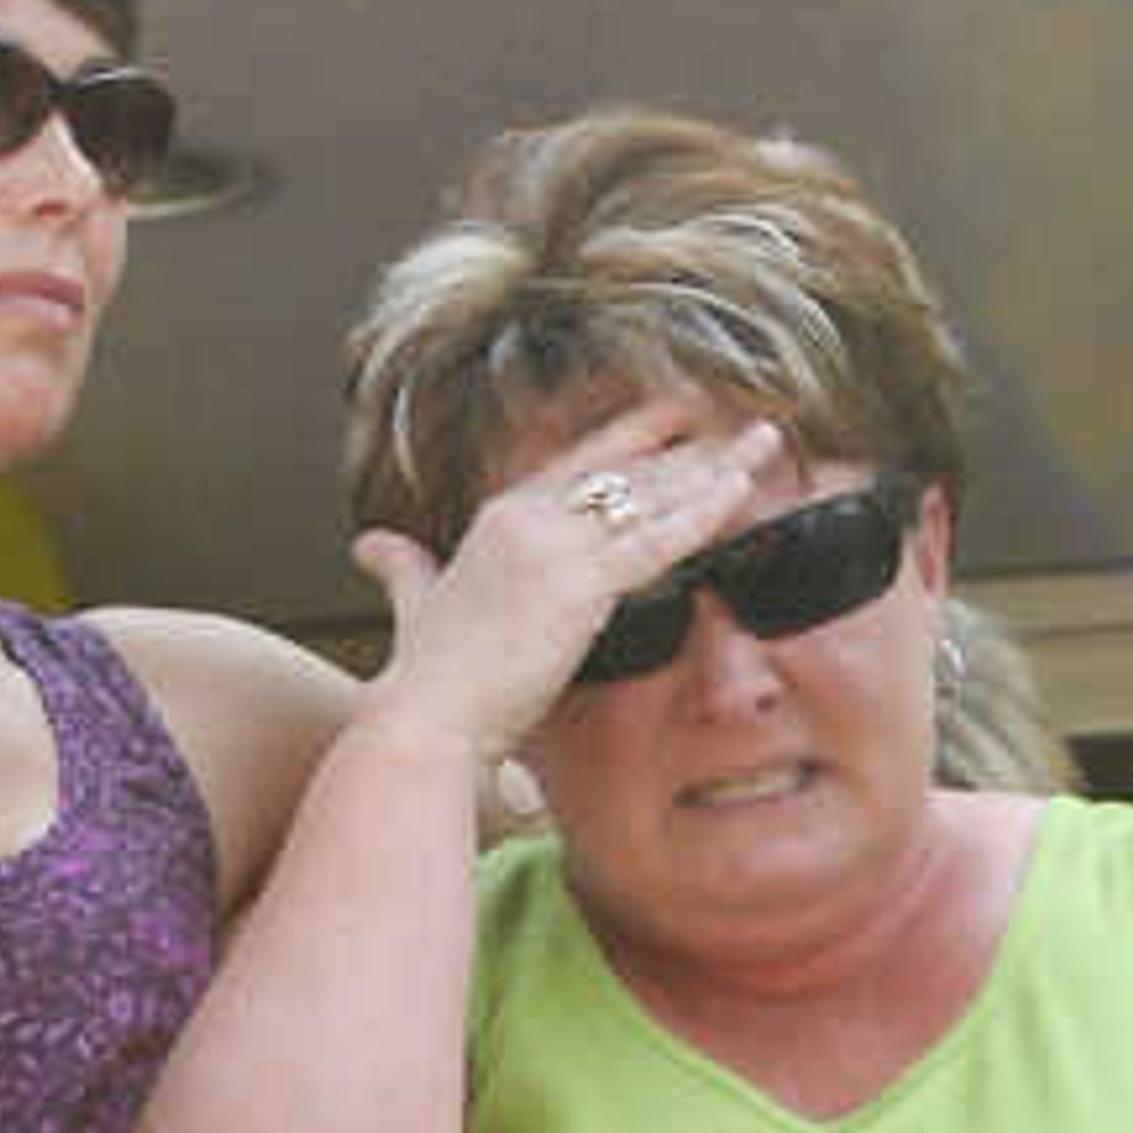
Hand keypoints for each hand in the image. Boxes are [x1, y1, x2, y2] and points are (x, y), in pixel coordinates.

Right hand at [345, 405, 790, 768]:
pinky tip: (740, 490)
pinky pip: (655, 541)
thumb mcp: (414, 605)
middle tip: (738, 415)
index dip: (633, 440)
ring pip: (650, 495)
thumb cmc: (424, 677)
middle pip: (624, 468)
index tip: (675, 418)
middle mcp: (528, 516)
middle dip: (686, 442)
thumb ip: (401, 567)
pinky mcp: (578, 586)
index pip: (580, 466)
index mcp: (500, 516)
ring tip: (763, 439)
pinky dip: (702, 513)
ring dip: (713, 465)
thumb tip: (369, 546)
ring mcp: (554, 546)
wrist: (424, 717)